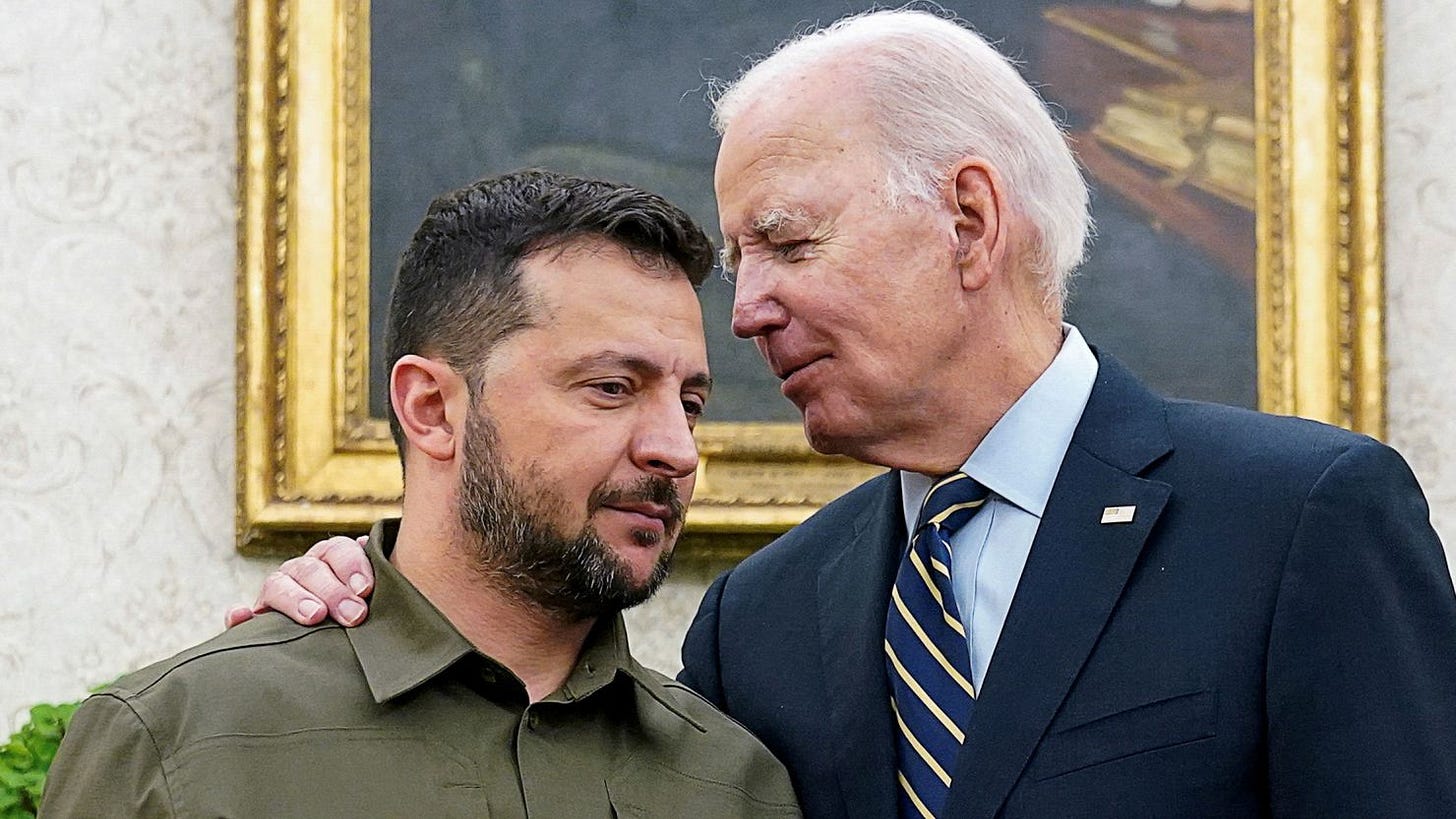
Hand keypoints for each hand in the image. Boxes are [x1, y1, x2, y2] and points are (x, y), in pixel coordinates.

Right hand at [224, 535, 374, 628]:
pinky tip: (241, 616)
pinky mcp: (255, 622)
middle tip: (354, 615)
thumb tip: (372, 547)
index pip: (338, 550)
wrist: (333, 645)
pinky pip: (240, 618)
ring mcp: (275, 594)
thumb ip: (377, 583)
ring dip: (296, 600)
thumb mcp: (370, 597)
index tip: (366, 590)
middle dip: (333, 591)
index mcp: (329, 560)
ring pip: (278, 586)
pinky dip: (238, 617)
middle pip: (311, 570)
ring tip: (315, 616)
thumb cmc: (361, 614)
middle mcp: (301, 572)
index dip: (352, 566)